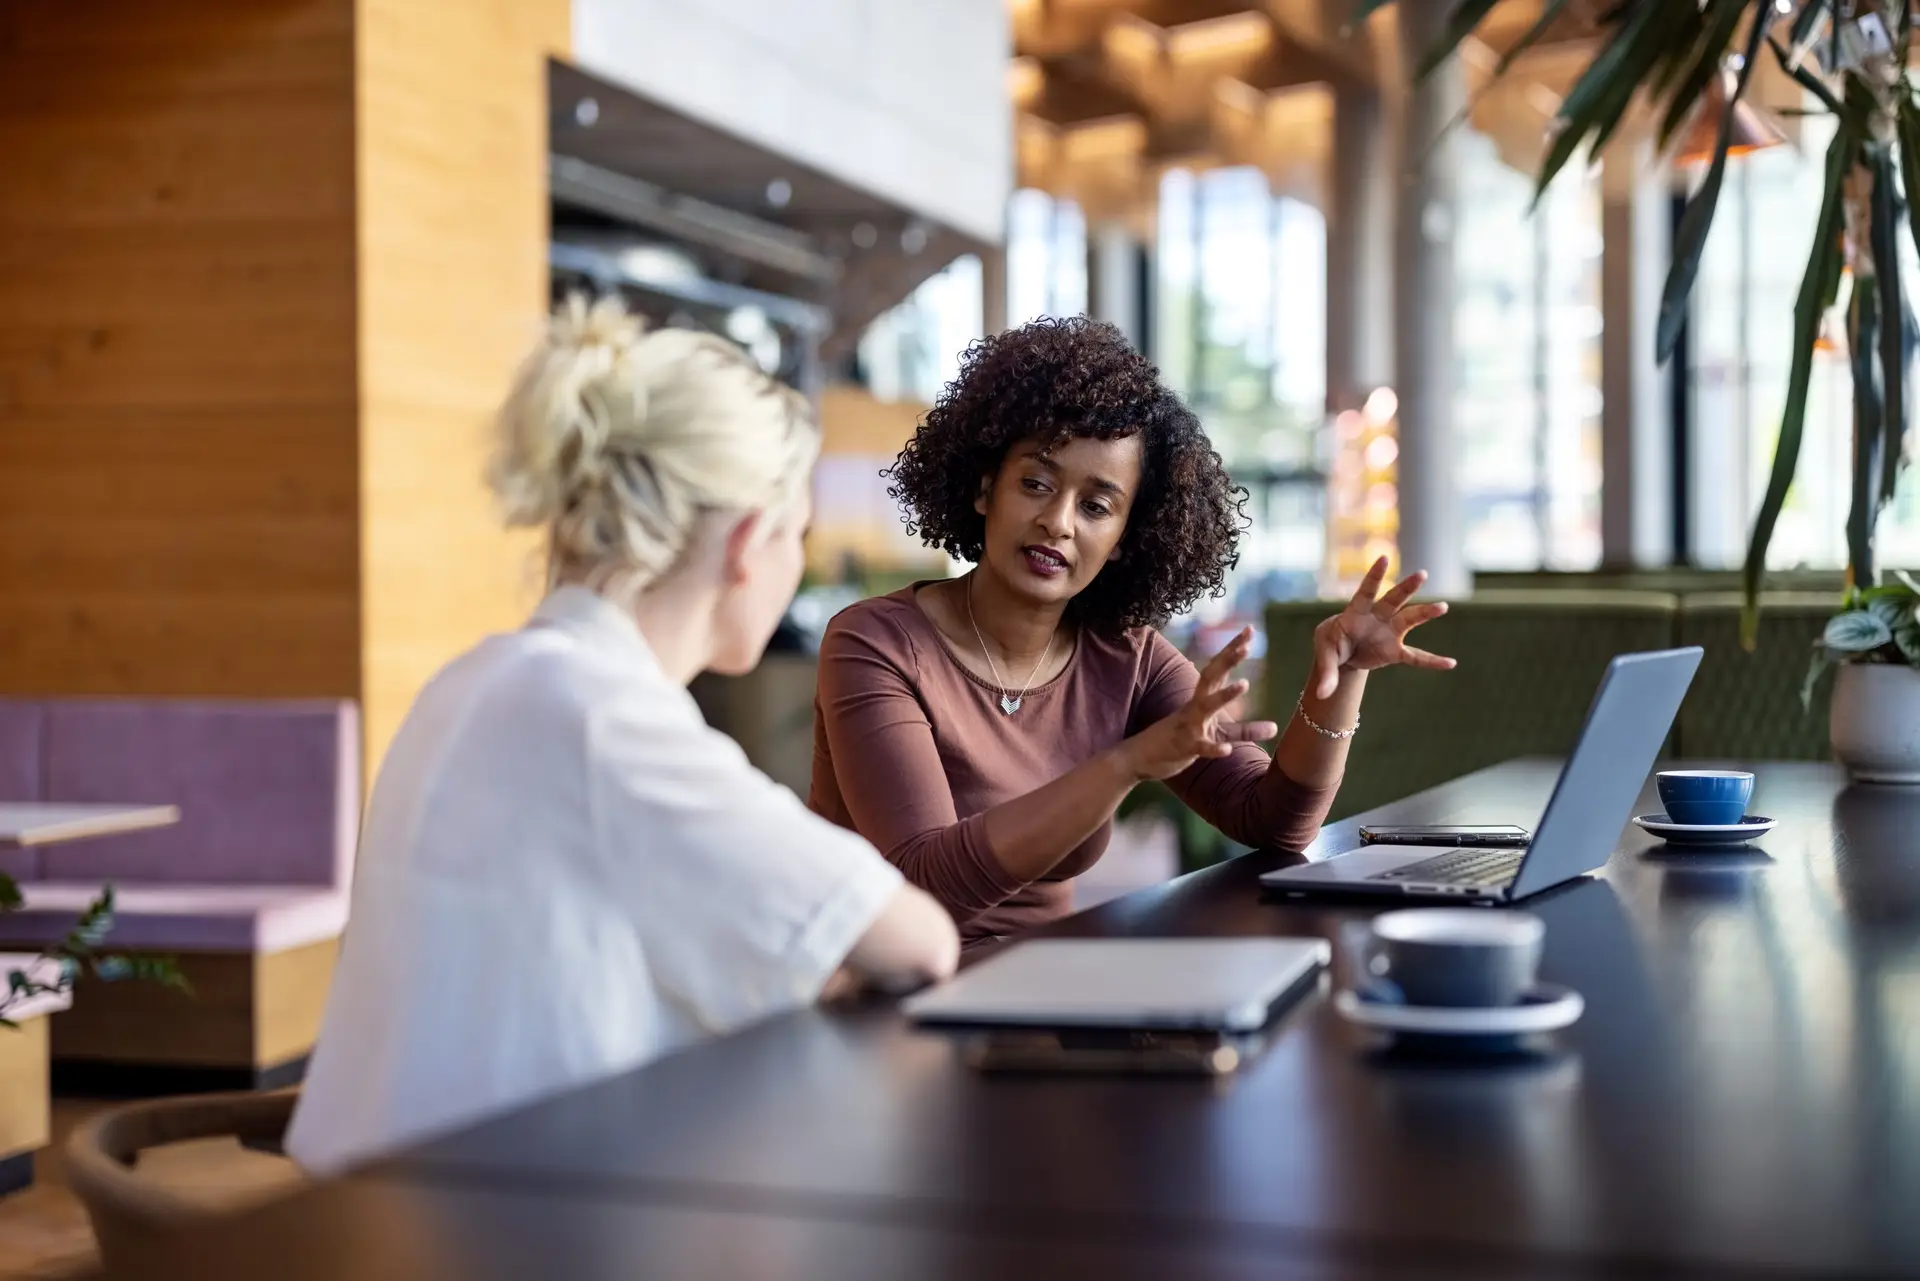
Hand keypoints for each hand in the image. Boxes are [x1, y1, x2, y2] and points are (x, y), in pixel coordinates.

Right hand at [1117, 627, 1279, 782]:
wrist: (1141, 756)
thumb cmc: (1182, 740)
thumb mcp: (1216, 733)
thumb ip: (1244, 730)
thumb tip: (1276, 728)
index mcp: (1202, 698)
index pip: (1219, 668)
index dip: (1233, 648)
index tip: (1250, 629)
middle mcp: (1195, 707)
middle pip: (1211, 677)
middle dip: (1228, 660)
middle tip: (1246, 645)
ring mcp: (1190, 726)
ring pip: (1206, 707)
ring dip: (1224, 695)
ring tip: (1244, 683)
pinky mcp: (1187, 748)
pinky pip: (1202, 748)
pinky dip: (1213, 749)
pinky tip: (1227, 750)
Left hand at [1309, 557, 1456, 698]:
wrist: (1341, 655)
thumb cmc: (1331, 646)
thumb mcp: (1324, 656)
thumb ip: (1326, 673)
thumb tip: (1322, 695)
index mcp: (1355, 612)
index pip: (1365, 591)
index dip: (1375, 575)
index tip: (1385, 558)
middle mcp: (1376, 617)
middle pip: (1393, 599)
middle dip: (1406, 588)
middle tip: (1422, 574)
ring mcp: (1388, 632)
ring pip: (1409, 619)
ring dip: (1425, 612)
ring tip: (1443, 606)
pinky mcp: (1394, 650)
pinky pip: (1415, 656)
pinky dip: (1431, 661)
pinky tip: (1450, 663)